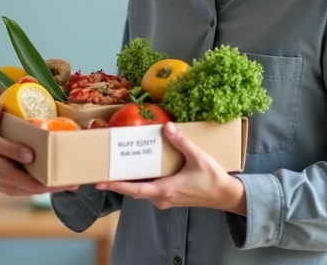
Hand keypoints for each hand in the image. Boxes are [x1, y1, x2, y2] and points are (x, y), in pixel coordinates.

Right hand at [0, 102, 75, 195]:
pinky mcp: (8, 184)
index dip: (59, 185)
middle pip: (42, 189)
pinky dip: (41, 180)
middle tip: (78, 177)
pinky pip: (29, 185)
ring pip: (36, 188)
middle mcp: (12, 187)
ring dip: (51, 183)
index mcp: (10, 178)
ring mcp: (10, 188)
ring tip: (67, 174)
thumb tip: (31, 155)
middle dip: (60, 184)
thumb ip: (12, 148)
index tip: (75, 182)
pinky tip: (49, 172)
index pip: (41, 186)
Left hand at [96, 122, 245, 213]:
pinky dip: (141, 181)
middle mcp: (162, 198)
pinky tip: (138, 170)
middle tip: (102, 172)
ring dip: (129, 181)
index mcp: (166, 190)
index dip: (116, 186)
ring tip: (116, 168)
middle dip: (117, 182)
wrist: (226, 196)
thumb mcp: (198, 158)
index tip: (101, 182)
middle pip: (134, 190)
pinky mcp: (169, 197)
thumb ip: (181, 142)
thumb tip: (167, 126)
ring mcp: (165, 199)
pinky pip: (150, 189)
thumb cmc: (213, 179)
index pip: (135, 189)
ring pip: (142, 190)